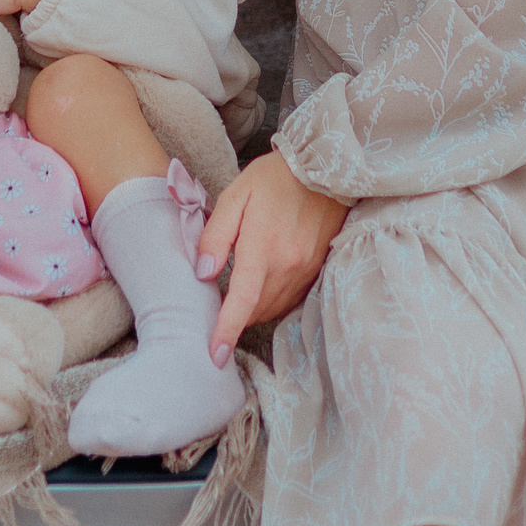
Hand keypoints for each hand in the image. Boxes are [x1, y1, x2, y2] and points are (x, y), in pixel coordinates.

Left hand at [196, 150, 348, 361]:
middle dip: (234, 318)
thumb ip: (215, 236)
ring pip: (273, 309)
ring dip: (251, 312)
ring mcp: (305, 270)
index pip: (242, 300)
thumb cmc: (272, 179)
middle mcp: (288, 265)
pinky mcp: (316, 270)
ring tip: (234, 299)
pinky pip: (290, 300)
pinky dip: (271, 302)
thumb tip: (203, 274)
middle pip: (256, 311)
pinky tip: (260, 289)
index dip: (227, 330)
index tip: (214, 356)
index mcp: (263, 247)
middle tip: (214, 307)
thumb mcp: (235, 196)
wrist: (322, 169)